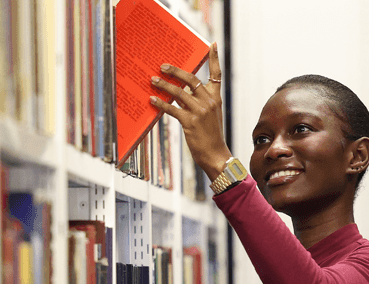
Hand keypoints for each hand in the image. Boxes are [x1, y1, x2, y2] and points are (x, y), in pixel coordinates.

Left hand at [150, 43, 232, 180]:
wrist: (216, 154)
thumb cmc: (210, 135)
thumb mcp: (210, 115)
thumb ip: (199, 102)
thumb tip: (179, 91)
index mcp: (215, 98)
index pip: (216, 74)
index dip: (215, 58)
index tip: (212, 45)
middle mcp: (209, 102)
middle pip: (191, 79)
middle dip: (175, 71)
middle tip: (163, 66)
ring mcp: (200, 111)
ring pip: (179, 92)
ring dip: (164, 85)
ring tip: (152, 80)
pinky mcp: (190, 121)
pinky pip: (172, 108)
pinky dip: (160, 103)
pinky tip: (152, 99)